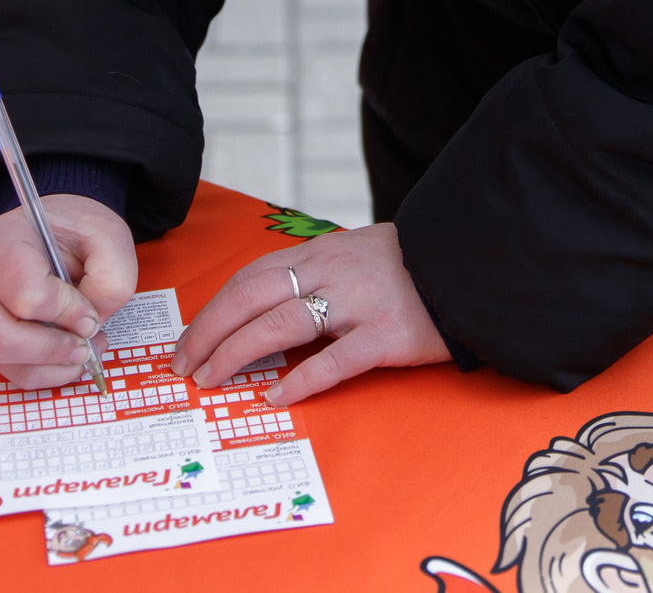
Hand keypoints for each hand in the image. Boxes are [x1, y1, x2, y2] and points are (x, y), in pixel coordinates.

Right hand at [0, 195, 137, 388]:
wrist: (57, 228)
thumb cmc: (77, 229)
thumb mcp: (110, 240)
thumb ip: (110, 283)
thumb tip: (88, 327)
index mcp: (2, 240)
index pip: (26, 295)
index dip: (66, 314)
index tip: (89, 313)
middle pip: (1, 335)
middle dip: (52, 349)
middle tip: (86, 344)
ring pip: (0, 356)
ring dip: (48, 365)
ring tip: (82, 351)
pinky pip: (4, 367)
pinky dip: (40, 372)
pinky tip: (66, 359)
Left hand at [173, 223, 449, 406]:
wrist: (468, 263)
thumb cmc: (407, 267)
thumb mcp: (352, 256)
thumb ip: (312, 277)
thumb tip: (264, 313)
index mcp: (318, 254)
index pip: (248, 279)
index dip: (212, 311)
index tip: (188, 342)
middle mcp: (330, 273)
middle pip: (251, 298)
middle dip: (209, 333)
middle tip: (184, 367)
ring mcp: (358, 303)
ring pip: (282, 324)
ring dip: (238, 353)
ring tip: (213, 379)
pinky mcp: (387, 335)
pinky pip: (335, 359)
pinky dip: (301, 380)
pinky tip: (276, 398)